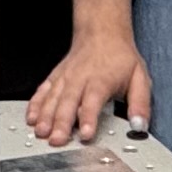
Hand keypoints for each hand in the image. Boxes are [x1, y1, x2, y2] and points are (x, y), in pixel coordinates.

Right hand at [26, 29, 150, 144]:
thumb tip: (140, 126)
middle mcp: (80, 78)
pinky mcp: (56, 76)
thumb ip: (140, 104)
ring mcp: (66, 77)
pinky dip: (35, 104)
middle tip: (57, 140)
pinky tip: (30, 118)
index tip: (86, 134)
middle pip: (68, 102)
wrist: (102, 31)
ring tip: (40, 132)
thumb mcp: (140, 78)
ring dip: (45, 116)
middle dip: (61, 122)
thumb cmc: (120, 57)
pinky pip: (43, 90)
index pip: (94, 101)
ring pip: (52, 98)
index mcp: (101, 81)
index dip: (89, 118)